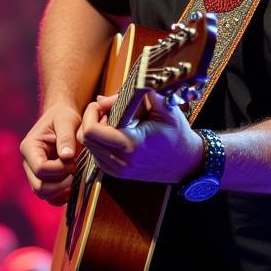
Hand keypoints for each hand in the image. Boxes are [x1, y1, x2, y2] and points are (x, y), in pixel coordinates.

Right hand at [21, 103, 82, 204]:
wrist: (64, 119)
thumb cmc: (64, 116)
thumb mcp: (67, 120)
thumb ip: (66, 137)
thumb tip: (67, 156)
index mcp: (29, 148)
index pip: (41, 169)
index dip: (60, 169)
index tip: (73, 160)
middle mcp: (28, 163)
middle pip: (39, 187)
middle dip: (61, 183)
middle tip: (76, 170)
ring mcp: (35, 174)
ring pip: (43, 194)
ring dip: (62, 190)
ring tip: (75, 176)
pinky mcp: (44, 180)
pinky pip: (50, 198)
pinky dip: (62, 196)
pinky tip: (74, 185)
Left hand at [79, 92, 204, 184]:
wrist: (185, 162)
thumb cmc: (177, 133)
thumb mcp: (165, 108)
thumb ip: (137, 96)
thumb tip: (102, 98)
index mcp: (132, 144)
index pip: (92, 131)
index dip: (92, 112)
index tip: (104, 104)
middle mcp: (122, 161)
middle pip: (85, 138)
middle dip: (91, 119)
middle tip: (106, 110)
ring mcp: (118, 170)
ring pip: (88, 147)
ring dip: (94, 130)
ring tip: (113, 121)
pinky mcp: (116, 173)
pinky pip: (95, 154)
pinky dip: (100, 141)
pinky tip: (116, 133)